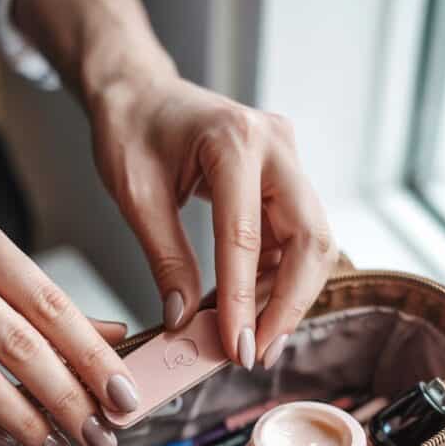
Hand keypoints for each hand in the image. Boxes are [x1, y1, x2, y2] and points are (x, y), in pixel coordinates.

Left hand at [13, 0, 334, 365]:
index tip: (236, 348)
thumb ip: (165, 259)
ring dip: (288, 296)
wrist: (140, 93)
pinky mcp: (286, 179)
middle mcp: (275, 146)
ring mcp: (287, 161)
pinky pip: (295, 238)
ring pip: (312, 242)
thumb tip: (185, 321)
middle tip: (258, 352)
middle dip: (289, 304)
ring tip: (253, 339)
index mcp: (234, 140)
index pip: (247, 236)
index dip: (243, 300)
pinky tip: (250, 308)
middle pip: (310, 238)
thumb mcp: (136, 196)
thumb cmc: (131, 130)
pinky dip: (277, 278)